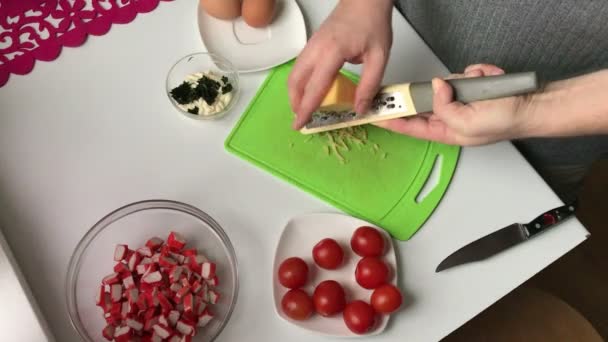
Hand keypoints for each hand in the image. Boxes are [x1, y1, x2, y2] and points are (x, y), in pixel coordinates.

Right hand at [288, 0, 392, 128]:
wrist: (365, 0)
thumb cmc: (372, 23)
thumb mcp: (379, 56)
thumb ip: (370, 84)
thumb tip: (360, 108)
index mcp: (332, 52)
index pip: (314, 87)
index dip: (306, 109)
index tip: (300, 124)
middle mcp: (316, 48)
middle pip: (296, 82)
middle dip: (295, 104)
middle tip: (302, 120)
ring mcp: (311, 45)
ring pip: (294, 74)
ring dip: (295, 93)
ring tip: (304, 109)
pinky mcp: (312, 44)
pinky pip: (300, 66)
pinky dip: (300, 82)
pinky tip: (309, 91)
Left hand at [375, 64, 532, 145]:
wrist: (535, 106)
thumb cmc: (506, 122)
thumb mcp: (467, 123)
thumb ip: (445, 107)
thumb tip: (435, 87)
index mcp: (446, 132)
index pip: (411, 127)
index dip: (391, 121)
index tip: (373, 116)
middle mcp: (451, 118)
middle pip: (423, 103)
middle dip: (424, 94)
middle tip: (404, 88)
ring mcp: (462, 101)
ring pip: (444, 85)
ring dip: (461, 82)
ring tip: (479, 85)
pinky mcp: (473, 87)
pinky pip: (464, 75)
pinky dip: (476, 74)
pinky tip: (488, 79)